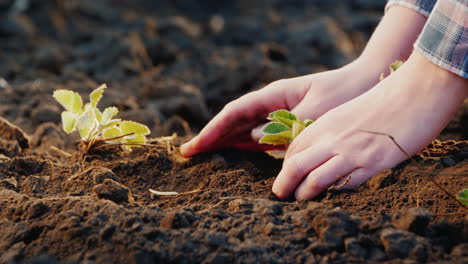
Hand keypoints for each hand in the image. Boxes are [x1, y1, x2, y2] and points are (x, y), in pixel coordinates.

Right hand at [180, 59, 381, 156]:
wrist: (367, 84)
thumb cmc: (343, 94)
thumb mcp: (314, 112)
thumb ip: (283, 128)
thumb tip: (252, 139)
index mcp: (274, 95)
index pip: (235, 113)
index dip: (213, 130)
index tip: (195, 146)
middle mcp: (272, 105)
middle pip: (234, 122)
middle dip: (211, 137)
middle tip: (187, 155)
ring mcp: (278, 115)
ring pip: (244, 130)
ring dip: (224, 143)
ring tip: (203, 157)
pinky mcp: (288, 126)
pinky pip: (261, 138)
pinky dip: (245, 147)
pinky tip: (234, 155)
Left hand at [273, 52, 467, 199]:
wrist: (415, 90)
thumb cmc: (384, 101)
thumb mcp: (348, 112)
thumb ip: (333, 130)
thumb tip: (322, 151)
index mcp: (326, 123)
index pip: (295, 148)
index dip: (285, 166)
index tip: (285, 177)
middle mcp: (334, 137)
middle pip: (296, 165)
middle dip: (284, 183)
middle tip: (280, 194)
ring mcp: (353, 151)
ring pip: (316, 179)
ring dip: (304, 193)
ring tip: (299, 200)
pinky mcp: (374, 163)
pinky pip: (347, 184)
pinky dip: (335, 192)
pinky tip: (332, 196)